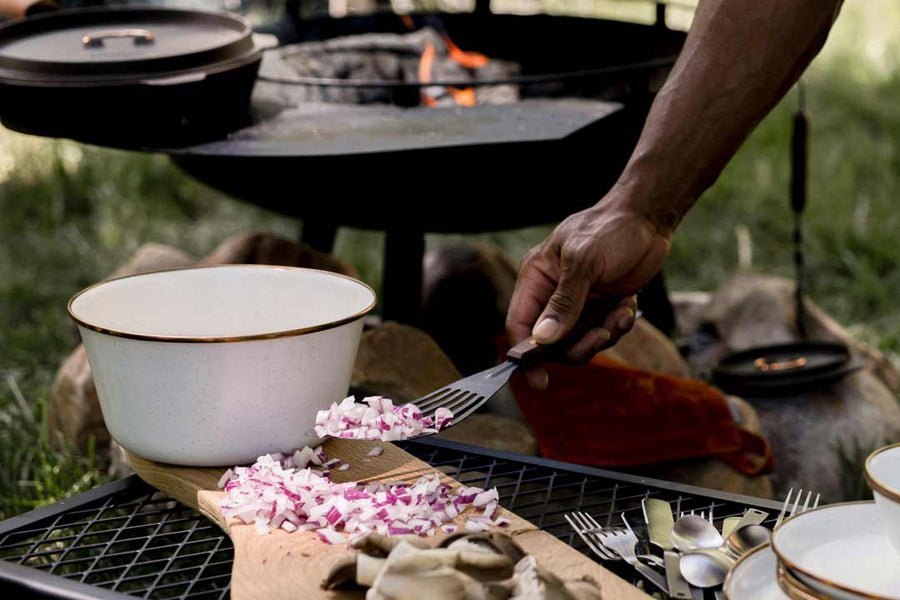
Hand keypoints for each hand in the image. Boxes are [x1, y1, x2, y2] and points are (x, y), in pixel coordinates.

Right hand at [506, 198, 671, 388]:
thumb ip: (564, 302)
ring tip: (619, 316)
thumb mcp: (583, 261)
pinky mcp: (601, 307)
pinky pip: (603, 333)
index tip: (539, 380)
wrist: (648, 219)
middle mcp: (552, 294)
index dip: (524, 354)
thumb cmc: (609, 229)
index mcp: (536, 278)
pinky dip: (617, 326)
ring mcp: (578, 302)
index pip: (519, 324)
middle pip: (551, 342)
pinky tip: (627, 307)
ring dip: (602, 336)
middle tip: (600, 337)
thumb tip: (543, 339)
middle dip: (576, 346)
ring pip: (579, 342)